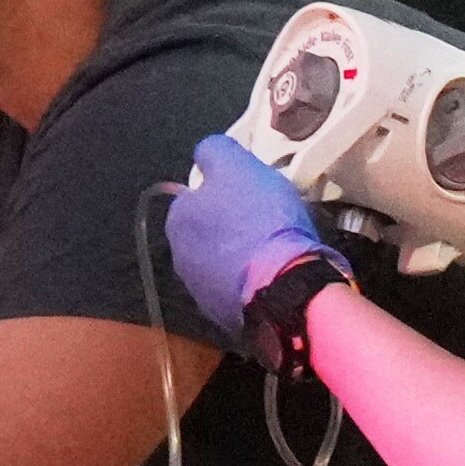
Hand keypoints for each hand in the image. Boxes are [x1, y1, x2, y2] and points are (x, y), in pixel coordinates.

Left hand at [164, 130, 339, 360]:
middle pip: (211, 229)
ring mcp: (200, 290)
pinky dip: (254, 278)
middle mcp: (180, 257)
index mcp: (178, 220)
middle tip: (268, 217)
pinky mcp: (224, 314)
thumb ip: (215, 151)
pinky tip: (275, 273)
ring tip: (276, 247)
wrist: (286, 286)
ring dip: (245, 252)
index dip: (229, 188)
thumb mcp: (237, 165)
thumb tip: (205, 151)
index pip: (199, 194)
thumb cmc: (261, 220)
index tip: (254, 191)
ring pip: (225, 259)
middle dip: (235, 222)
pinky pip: (240, 286)